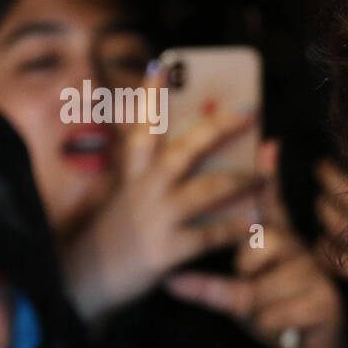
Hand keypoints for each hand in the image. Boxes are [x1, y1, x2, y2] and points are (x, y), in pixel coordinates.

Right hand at [61, 67, 262, 321]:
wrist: (84, 282)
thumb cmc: (114, 234)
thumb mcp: (124, 195)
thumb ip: (147, 172)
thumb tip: (174, 143)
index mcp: (132, 172)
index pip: (141, 125)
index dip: (150, 95)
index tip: (163, 65)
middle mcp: (144, 188)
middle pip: (185, 148)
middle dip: (219, 126)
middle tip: (249, 109)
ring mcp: (156, 218)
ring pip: (207, 190)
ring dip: (241, 180)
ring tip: (264, 174)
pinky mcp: (167, 250)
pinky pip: (211, 235)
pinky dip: (236, 229)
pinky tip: (257, 222)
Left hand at [165, 142, 347, 347]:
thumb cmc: (274, 308)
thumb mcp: (246, 285)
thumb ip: (219, 274)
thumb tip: (183, 264)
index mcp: (278, 239)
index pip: (270, 202)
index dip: (267, 175)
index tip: (267, 146)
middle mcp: (299, 249)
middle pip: (260, 243)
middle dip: (245, 270)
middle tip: (250, 285)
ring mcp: (315, 274)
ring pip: (261, 286)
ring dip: (254, 309)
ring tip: (265, 315)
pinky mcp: (325, 303)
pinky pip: (274, 313)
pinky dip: (268, 326)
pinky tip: (281, 330)